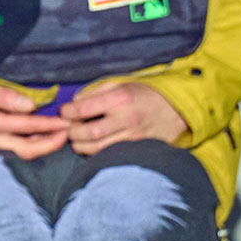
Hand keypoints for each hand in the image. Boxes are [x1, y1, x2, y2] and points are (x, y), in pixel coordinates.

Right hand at [0, 74, 68, 159]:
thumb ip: (3, 96)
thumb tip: (30, 106)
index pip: (28, 129)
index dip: (51, 127)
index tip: (67, 123)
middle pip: (27, 149)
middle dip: (51, 143)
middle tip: (69, 133)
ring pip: (18, 150)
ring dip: (39, 144)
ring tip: (55, 133)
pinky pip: (7, 146)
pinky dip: (24, 142)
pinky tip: (31, 133)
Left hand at [60, 82, 189, 154]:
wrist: (176, 111)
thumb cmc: (144, 94)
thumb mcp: (120, 84)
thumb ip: (95, 92)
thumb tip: (74, 103)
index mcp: (120, 99)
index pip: (84, 109)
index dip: (68, 112)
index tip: (64, 113)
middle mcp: (126, 119)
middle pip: (89, 133)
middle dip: (72, 133)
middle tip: (67, 129)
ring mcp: (133, 138)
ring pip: (98, 149)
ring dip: (80, 146)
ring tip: (77, 139)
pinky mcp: (137, 151)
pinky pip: (110, 156)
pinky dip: (96, 154)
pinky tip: (91, 147)